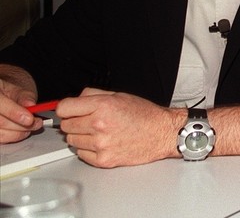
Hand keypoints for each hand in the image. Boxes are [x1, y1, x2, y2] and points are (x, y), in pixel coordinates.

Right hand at [0, 66, 42, 143]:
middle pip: (0, 122)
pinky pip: (1, 139)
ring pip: (1, 134)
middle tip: (37, 123)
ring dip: (18, 133)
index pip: (0, 104)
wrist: (3, 97)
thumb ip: (24, 96)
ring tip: (31, 127)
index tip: (30, 119)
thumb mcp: (18, 89)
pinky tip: (21, 132)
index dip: (14, 113)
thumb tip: (30, 104)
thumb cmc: (9, 93)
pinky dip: (13, 137)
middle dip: (21, 126)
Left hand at [57, 88, 183, 167]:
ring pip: (71, 141)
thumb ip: (93, 95)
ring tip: (99, 132)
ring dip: (81, 137)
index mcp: (102, 106)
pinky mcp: (103, 160)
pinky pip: (81, 155)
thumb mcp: (119, 95)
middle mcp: (99, 125)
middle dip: (74, 122)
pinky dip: (88, 150)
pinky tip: (102, 143)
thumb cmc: (144, 115)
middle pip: (65, 125)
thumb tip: (73, 101)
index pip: (63, 108)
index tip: (70, 111)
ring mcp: (100, 144)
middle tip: (89, 121)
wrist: (162, 133)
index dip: (66, 109)